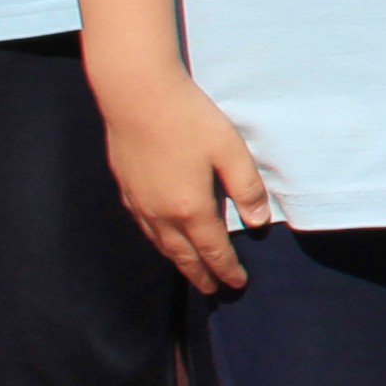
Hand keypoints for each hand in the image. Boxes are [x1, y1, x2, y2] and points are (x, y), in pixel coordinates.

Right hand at [104, 75, 274, 294]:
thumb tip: (258, 222)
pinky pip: (145, 228)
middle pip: (184, 255)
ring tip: (190, 271)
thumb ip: (246, 188)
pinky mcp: (126, 189)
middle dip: (201, 275)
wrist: (136, 95)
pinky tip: (162, 238)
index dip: (226, 269)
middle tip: (213, 290)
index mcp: (191, 208)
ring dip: (178, 262)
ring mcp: (139, 203)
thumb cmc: (188, 119)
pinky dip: (158, 242)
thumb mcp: (230, 150)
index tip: (237, 284)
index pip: (213, 250)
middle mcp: (161, 214)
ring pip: (161, 245)